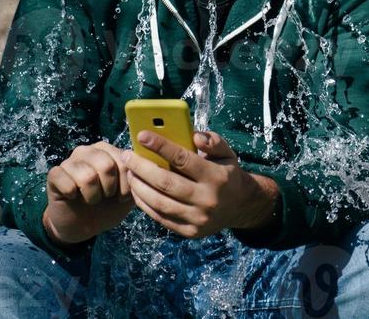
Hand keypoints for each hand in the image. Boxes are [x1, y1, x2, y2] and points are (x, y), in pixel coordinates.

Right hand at [42, 141, 134, 247]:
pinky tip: (73, 197)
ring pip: (87, 177)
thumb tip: (137, 168)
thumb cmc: (107, 207)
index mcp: (107, 151)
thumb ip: (135, 180)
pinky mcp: (55, 174)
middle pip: (106, 165)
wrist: (82, 227)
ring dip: (92, 196)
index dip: (126, 184)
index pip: (124, 160)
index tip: (122, 196)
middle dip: (109, 189)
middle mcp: (88, 151)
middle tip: (104, 197)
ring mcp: (70, 161)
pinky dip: (72, 195)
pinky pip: (66, 182)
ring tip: (90, 199)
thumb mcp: (127, 195)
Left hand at [121, 130, 279, 238]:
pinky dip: (145, 204)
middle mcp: (207, 199)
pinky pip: (161, 218)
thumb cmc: (226, 172)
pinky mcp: (189, 232)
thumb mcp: (227, 152)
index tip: (142, 135)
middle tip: (127, 155)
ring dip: (139, 187)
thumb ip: (212, 141)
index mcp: (215, 176)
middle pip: (166, 182)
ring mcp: (198, 219)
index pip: (183, 159)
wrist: (240, 206)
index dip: (160, 146)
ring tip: (128, 172)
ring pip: (160, 203)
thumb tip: (194, 136)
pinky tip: (136, 190)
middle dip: (142, 167)